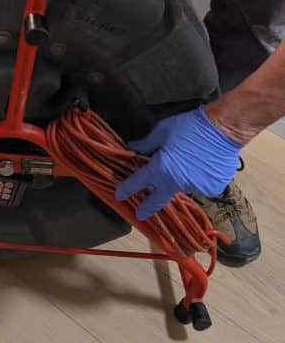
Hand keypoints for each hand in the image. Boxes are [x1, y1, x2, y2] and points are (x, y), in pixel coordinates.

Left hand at [115, 106, 241, 219]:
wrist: (222, 130)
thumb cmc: (188, 127)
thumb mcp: (162, 131)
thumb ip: (146, 144)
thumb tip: (131, 148)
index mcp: (161, 169)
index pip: (138, 182)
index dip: (127, 188)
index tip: (119, 195)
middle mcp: (176, 184)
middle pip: (158, 200)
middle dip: (147, 208)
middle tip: (140, 215)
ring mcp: (195, 189)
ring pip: (181, 187)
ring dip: (179, 179)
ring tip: (187, 162)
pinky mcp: (212, 190)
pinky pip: (200, 185)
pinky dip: (197, 178)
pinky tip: (202, 164)